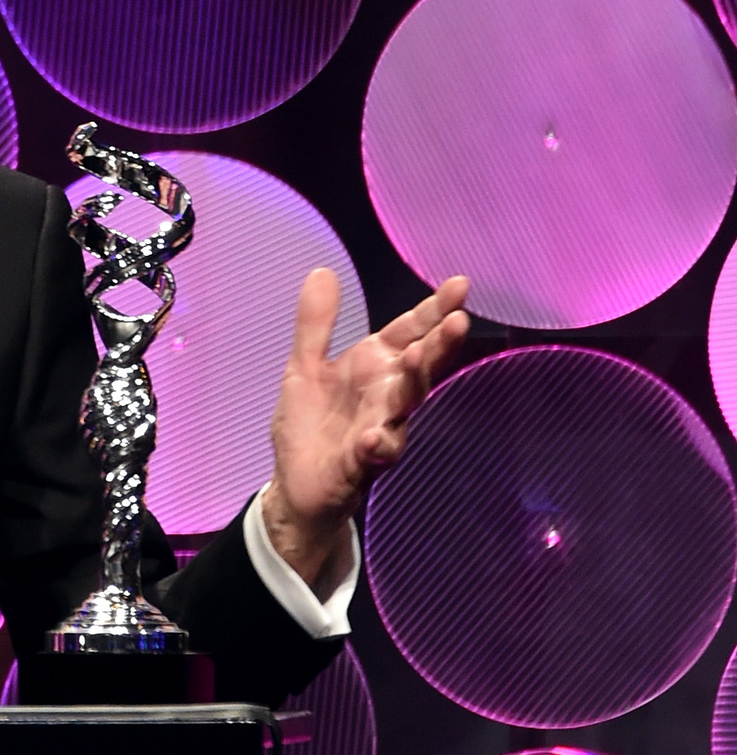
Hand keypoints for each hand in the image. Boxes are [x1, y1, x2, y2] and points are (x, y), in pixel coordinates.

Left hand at [264, 270, 470, 596]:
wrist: (296, 484)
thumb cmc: (310, 424)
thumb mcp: (304, 367)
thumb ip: (315, 324)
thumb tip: (322, 271)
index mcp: (375, 366)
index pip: (410, 332)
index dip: (433, 310)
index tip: (460, 285)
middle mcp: (387, 394)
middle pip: (421, 364)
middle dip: (439, 343)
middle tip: (458, 320)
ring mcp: (381, 427)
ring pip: (407, 403)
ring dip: (414, 381)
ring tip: (417, 357)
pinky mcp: (363, 462)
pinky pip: (377, 452)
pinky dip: (378, 443)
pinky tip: (373, 437)